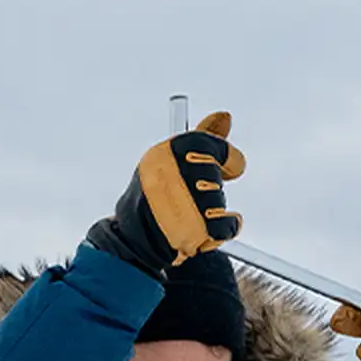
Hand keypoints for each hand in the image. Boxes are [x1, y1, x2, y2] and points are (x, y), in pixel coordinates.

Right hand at [89, 112, 244, 274]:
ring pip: (220, 199)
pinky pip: (230, 224)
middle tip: (193, 199)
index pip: (206, 142)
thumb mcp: (169, 162)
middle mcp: (172, 175)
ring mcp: (186, 202)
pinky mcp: (199, 228)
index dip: (221, 156)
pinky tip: (205, 230)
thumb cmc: (151, 201)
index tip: (226, 165)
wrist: (131, 243)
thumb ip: (202, 138)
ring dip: (212, 211)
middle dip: (210, 186)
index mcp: (162, 155)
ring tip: (188, 218)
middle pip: (214, 172)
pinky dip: (224, 229)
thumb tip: (225, 117)